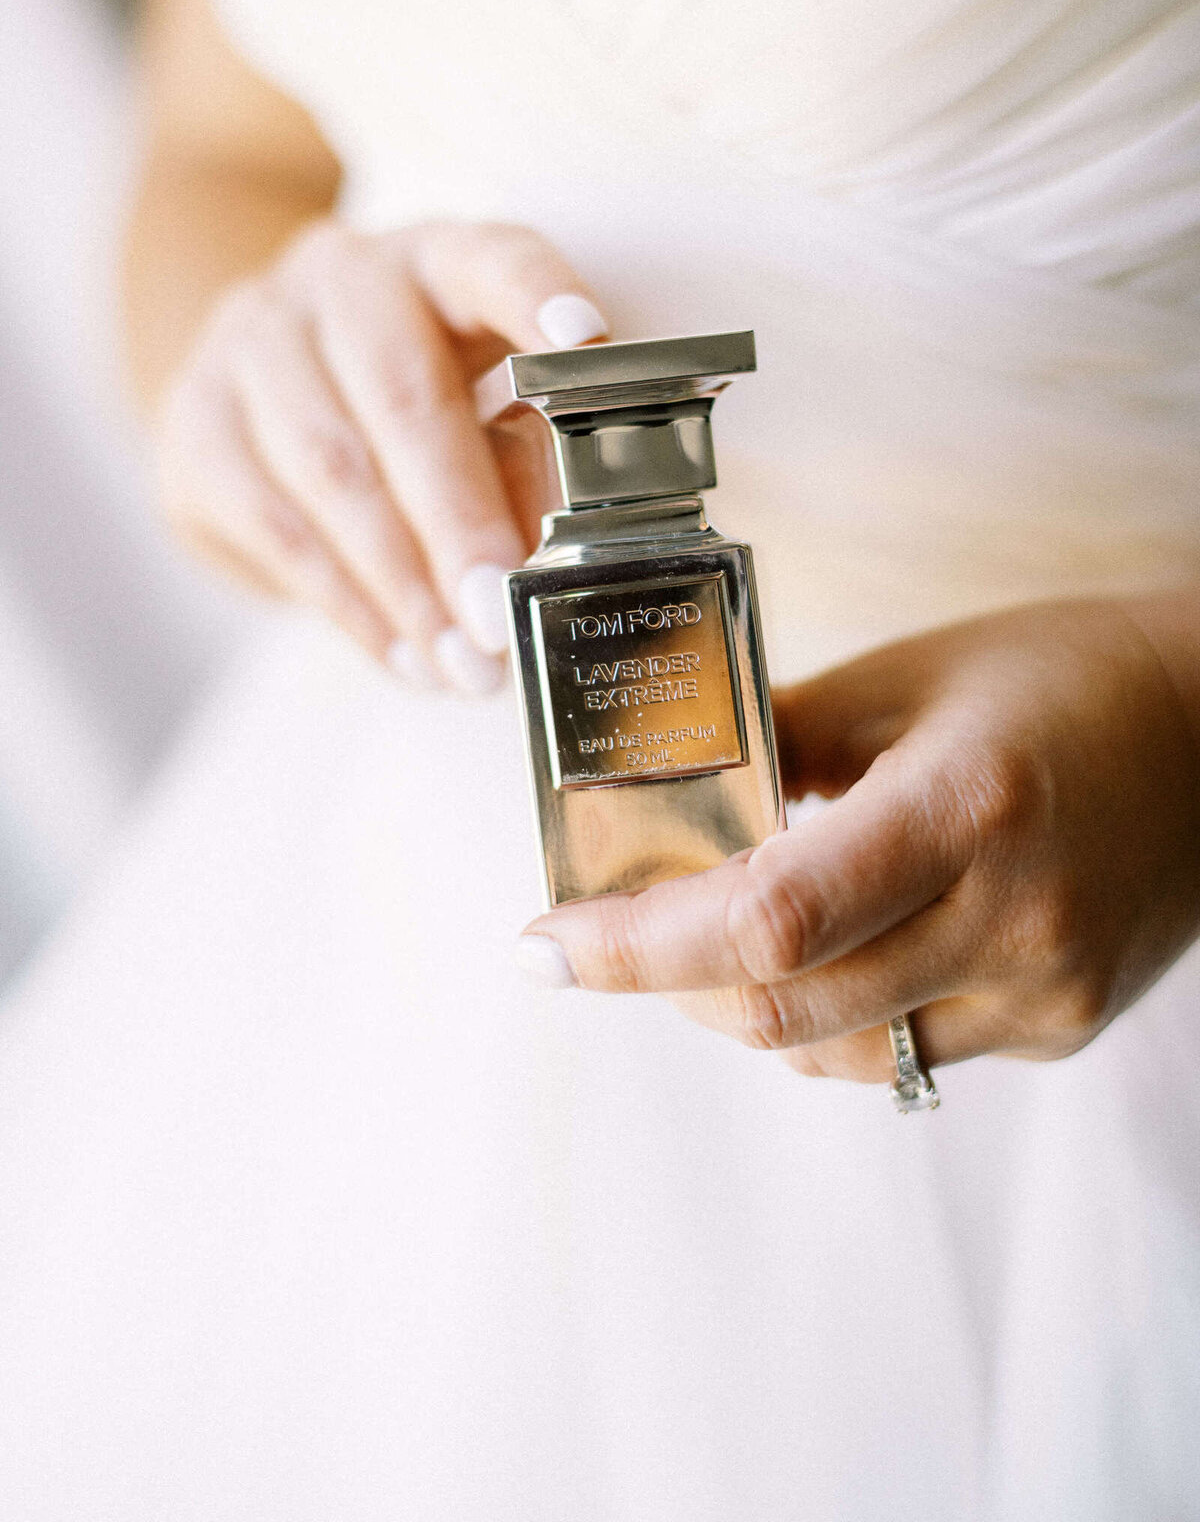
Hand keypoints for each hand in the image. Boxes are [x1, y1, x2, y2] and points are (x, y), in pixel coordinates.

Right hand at [155, 218, 605, 690]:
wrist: (258, 390)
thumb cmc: (408, 403)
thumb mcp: (479, 407)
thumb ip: (521, 460)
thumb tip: (547, 561)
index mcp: (436, 259)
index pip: (491, 256)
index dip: (536, 294)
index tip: (584, 336)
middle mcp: (339, 278)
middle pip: (399, 390)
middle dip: (457, 517)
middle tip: (500, 612)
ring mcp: (251, 340)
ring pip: (328, 467)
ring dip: (402, 584)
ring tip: (462, 665)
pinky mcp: (193, 418)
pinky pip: (273, 525)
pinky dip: (347, 603)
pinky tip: (401, 655)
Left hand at [520, 599, 1199, 1079]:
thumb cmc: (1062, 677)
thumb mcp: (912, 678)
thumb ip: (782, 736)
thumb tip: (659, 782)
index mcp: (965, 807)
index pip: (768, 919)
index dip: (638, 947)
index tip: (545, 945)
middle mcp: (1010, 920)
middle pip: (783, 1011)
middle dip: (664, 985)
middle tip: (599, 941)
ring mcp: (1042, 992)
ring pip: (834, 1052)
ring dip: (741, 1006)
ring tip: (703, 937)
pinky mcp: (1058, 1027)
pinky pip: (903, 1052)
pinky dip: (830, 1014)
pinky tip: (816, 951)